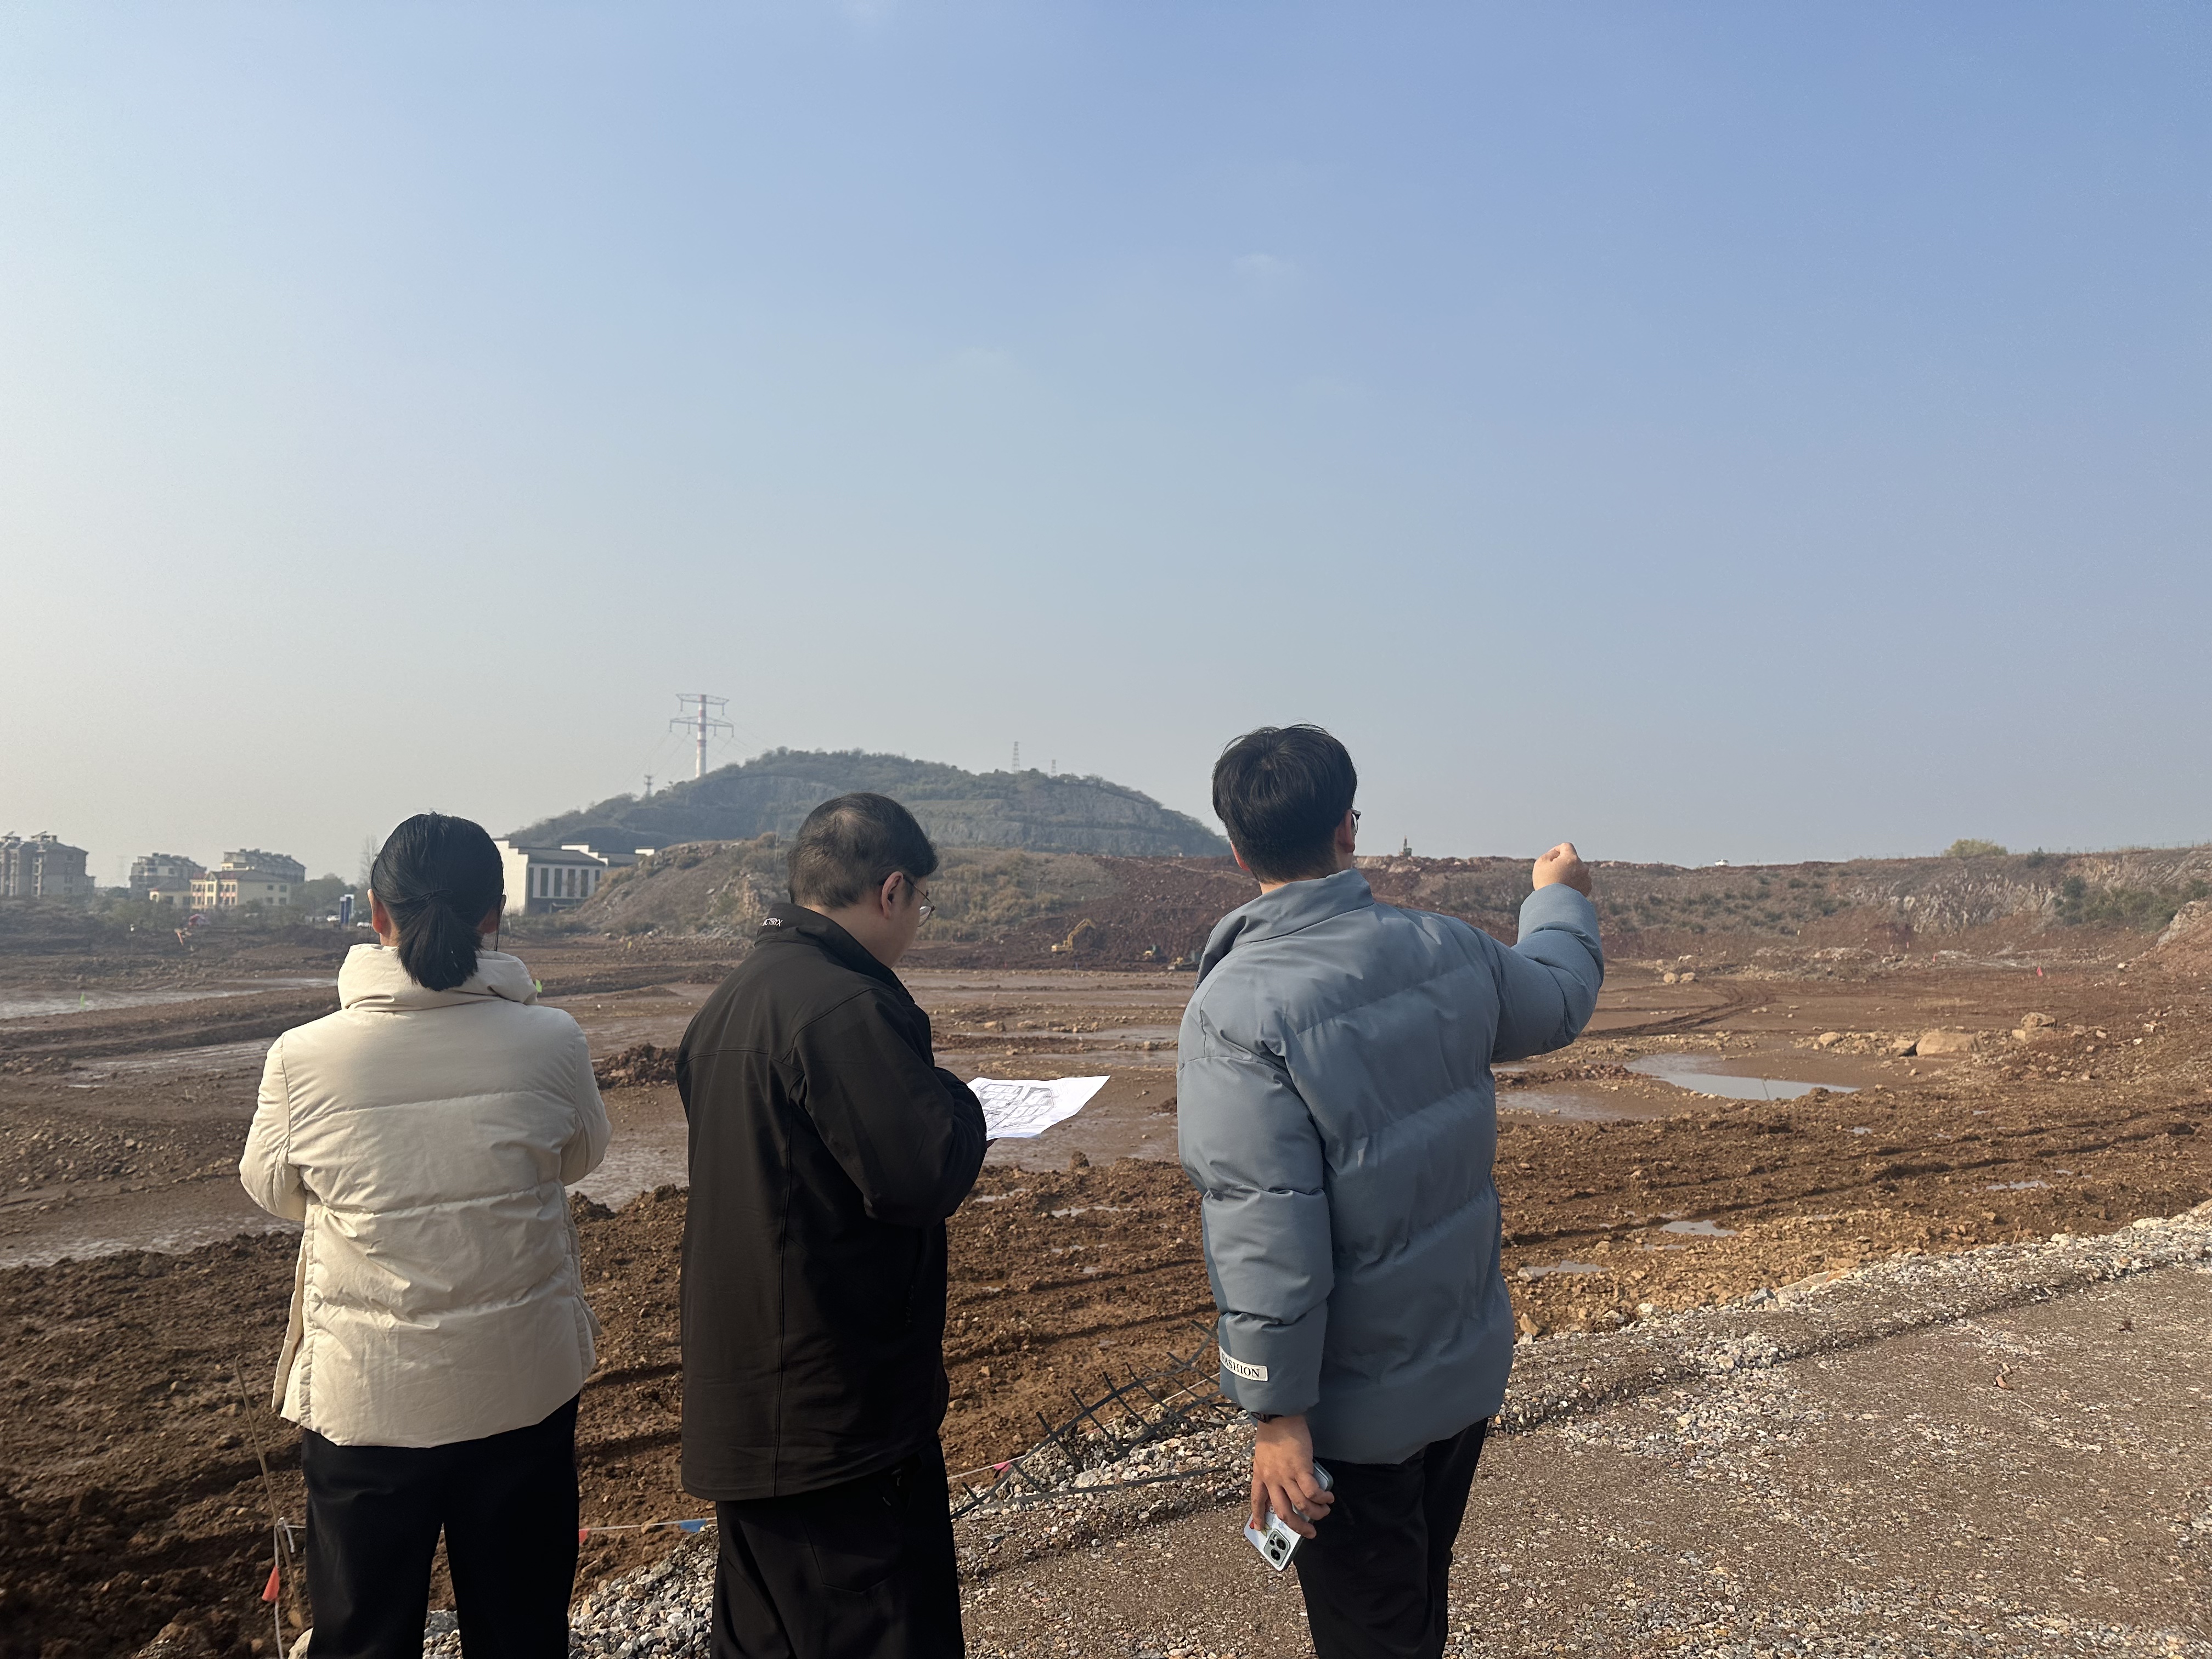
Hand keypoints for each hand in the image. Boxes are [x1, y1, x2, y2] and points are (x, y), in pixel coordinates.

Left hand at [1249, 1415, 1333, 1538]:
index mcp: (1260, 1475)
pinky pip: (1312, 1491)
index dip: (1259, 1517)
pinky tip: (1328, 1497)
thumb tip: (1282, 1482)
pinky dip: (1322, 1498)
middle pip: (1283, 1512)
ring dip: (1315, 1513)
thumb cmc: (1272, 1430)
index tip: (1262, 1528)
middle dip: (1297, 1527)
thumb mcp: (1263, 1454)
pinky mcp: (1301, 1468)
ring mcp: (1286, 1475)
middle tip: (1309, 1532)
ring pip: (1301, 1505)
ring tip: (1324, 1511)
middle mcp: (1272, 1479)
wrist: (1278, 1415)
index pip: (1257, 1501)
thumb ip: (1268, 1470)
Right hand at [1532, 842, 1591, 896]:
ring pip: (1576, 870)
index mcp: (1571, 858)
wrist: (1555, 906)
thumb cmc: (1545, 884)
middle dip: (1563, 864)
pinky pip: (1580, 881)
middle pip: (1572, 859)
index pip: (1566, 846)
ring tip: (1559, 884)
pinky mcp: (1587, 888)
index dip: (1557, 850)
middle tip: (1552, 875)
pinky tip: (1565, 890)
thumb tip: (1558, 855)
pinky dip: (1574, 883)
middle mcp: (1582, 867)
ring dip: (1570, 873)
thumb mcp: (1541, 863)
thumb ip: (1550, 854)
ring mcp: (1586, 878)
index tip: (1551, 859)